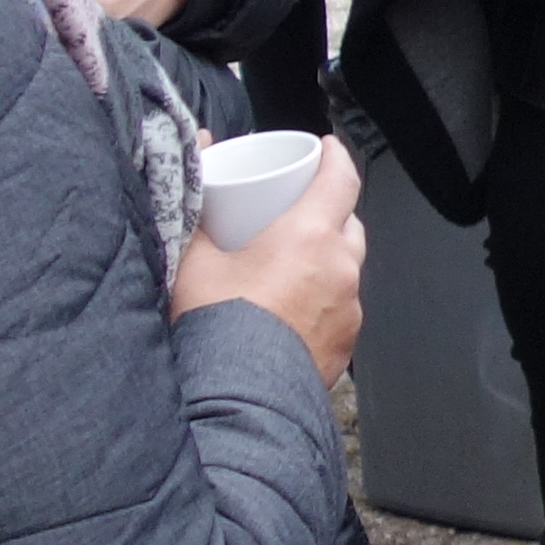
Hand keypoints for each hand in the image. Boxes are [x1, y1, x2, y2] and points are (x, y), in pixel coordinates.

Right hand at [168, 133, 363, 383]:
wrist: (236, 396)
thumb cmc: (218, 326)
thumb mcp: (195, 262)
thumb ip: (197, 211)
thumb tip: (195, 161)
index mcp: (310, 236)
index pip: (341, 179)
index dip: (336, 158)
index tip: (327, 148)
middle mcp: (341, 268)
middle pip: (349, 224)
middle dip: (330, 213)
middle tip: (299, 212)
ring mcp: (349, 307)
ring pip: (348, 269)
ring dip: (328, 260)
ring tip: (293, 264)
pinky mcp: (346, 342)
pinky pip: (343, 307)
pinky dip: (325, 299)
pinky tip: (297, 308)